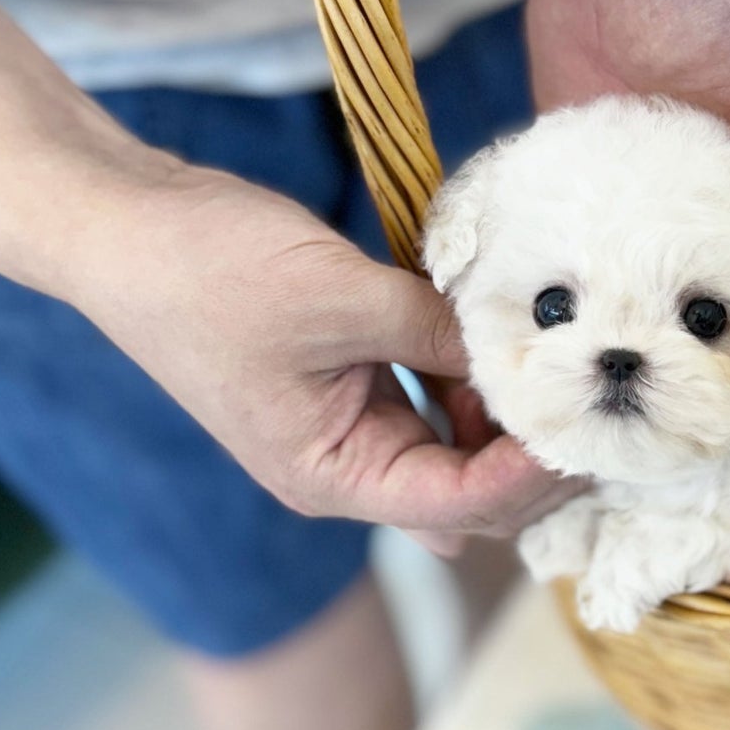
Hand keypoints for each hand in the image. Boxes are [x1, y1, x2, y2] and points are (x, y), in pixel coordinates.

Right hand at [73, 163, 581, 555]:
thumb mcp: (341, 299)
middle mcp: (342, 467)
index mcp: (330, 476)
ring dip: (510, 417)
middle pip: (468, 493)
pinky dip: (473, 381)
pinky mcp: (349, 382)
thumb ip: (438, 334)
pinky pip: (432, 401)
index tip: (591, 427)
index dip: (533, 474)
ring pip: (457, 448)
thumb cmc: (208, 271)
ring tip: (571, 373)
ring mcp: (346, 427)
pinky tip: (511, 347)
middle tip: (605, 408)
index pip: (461, 505)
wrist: (124, 224)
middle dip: (535, 458)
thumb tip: (520, 352)